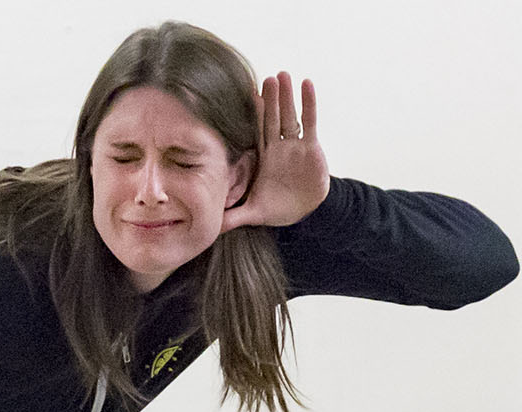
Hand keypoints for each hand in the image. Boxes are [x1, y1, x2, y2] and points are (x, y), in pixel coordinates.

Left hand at [222, 72, 328, 232]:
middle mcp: (278, 148)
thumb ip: (232, 217)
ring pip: (289, 116)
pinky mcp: (311, 149)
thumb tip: (209, 226)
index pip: (254, 132)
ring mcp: (294, 146)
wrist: (304, 214)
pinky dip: (309, 104)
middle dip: (269, 99)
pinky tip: (307, 84)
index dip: (250, 115)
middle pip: (271, 118)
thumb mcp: (252, 213)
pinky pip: (309, 123)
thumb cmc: (278, 209)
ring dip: (286, 96)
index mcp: (263, 158)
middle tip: (265, 77)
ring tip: (282, 74)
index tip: (243, 94)